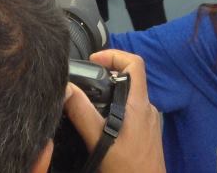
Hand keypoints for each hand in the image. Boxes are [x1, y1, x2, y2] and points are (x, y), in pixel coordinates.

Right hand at [64, 49, 165, 172]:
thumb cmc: (129, 169)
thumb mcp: (100, 140)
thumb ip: (83, 112)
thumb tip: (67, 87)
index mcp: (139, 104)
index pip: (134, 63)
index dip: (114, 55)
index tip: (94, 61)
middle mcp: (147, 110)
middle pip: (130, 79)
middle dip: (107, 76)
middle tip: (85, 83)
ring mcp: (149, 123)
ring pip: (129, 98)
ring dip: (110, 95)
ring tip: (89, 104)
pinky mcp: (147, 136)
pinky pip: (131, 114)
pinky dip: (116, 111)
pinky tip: (101, 126)